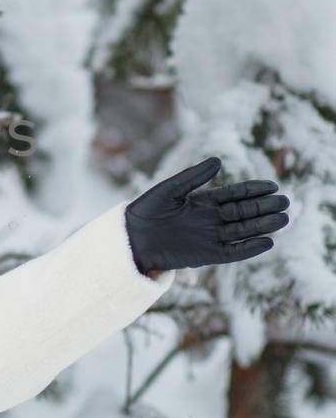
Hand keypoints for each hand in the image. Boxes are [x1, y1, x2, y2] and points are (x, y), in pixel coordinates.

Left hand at [125, 155, 290, 274]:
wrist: (131, 238)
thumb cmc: (146, 210)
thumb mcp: (170, 189)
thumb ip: (194, 177)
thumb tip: (219, 161)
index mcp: (202, 202)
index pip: (234, 195)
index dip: (253, 190)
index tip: (273, 185)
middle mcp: (209, 219)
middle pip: (243, 212)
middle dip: (264, 207)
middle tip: (286, 202)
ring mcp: (209, 237)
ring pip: (243, 231)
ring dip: (263, 226)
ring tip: (284, 219)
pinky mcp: (206, 255)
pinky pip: (233, 252)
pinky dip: (250, 248)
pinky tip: (267, 242)